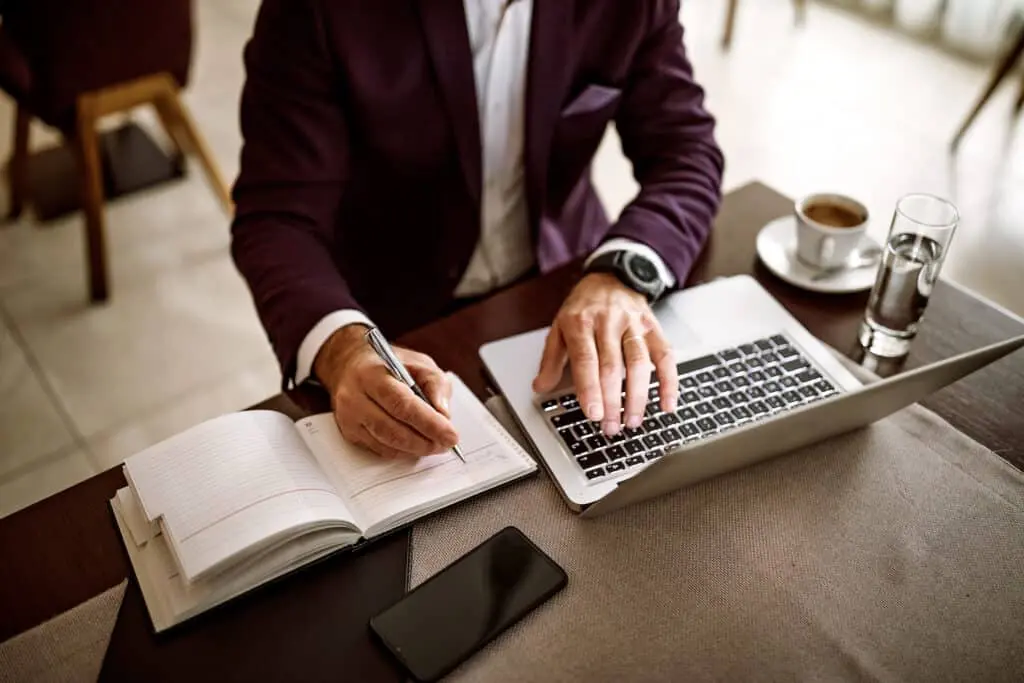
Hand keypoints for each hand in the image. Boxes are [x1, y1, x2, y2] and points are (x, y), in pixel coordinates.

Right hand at [314, 325, 458, 457]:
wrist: (350, 365)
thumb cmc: (388, 364)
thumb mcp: (418, 363)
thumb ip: (435, 385)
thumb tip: (443, 415)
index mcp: (371, 374)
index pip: (401, 404)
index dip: (428, 423)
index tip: (450, 435)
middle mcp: (354, 397)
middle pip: (391, 429)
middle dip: (424, 441)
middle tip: (446, 444)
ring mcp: (348, 417)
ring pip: (385, 443)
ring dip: (415, 449)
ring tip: (435, 445)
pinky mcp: (349, 432)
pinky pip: (379, 449)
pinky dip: (402, 451)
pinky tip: (416, 445)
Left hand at [533, 273, 676, 435]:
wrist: (612, 275)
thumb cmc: (583, 306)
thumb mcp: (559, 326)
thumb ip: (551, 359)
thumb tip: (540, 387)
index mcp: (580, 322)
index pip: (586, 360)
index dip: (590, 389)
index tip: (593, 414)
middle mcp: (608, 321)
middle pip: (612, 366)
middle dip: (612, 401)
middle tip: (610, 427)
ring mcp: (633, 324)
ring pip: (639, 363)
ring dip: (638, 396)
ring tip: (633, 421)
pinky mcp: (653, 327)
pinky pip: (665, 356)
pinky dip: (668, 382)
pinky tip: (667, 404)